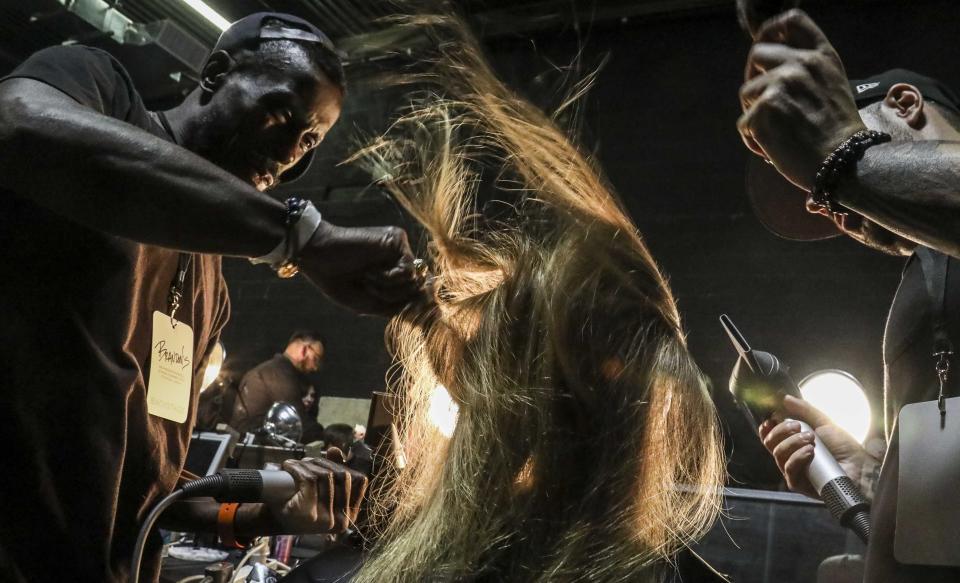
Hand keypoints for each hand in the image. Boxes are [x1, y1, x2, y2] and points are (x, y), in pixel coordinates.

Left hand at [268, 449, 367, 533]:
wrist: (275, 520)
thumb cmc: (301, 504)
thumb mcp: (322, 490)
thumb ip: (333, 470)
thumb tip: (335, 450)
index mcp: (350, 515)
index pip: (360, 480)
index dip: (345, 465)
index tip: (328, 461)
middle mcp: (341, 520)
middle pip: (343, 475)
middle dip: (324, 463)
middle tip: (307, 462)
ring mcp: (326, 518)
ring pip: (326, 475)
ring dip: (309, 464)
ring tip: (296, 465)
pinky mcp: (308, 512)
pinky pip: (310, 479)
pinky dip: (298, 468)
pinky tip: (289, 466)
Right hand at [298, 220, 424, 315]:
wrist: (318, 258)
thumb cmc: (340, 283)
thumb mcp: (372, 303)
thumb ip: (400, 308)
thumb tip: (431, 312)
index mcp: (395, 274)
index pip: (417, 292)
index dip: (412, 306)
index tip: (399, 312)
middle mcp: (400, 259)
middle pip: (419, 288)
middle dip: (396, 298)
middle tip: (371, 291)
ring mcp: (399, 248)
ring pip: (415, 280)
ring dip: (390, 289)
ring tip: (368, 280)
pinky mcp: (396, 238)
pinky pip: (408, 268)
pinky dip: (389, 278)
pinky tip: (371, 272)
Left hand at [738, 9, 866, 190]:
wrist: (844, 162)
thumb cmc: (836, 131)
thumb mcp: (831, 85)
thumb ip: (806, 68)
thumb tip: (769, 64)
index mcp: (820, 56)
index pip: (791, 20)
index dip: (770, 30)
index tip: (764, 45)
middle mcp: (800, 64)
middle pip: (757, 54)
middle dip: (755, 77)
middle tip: (767, 104)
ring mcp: (780, 85)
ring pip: (746, 93)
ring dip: (755, 114)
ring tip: (779, 132)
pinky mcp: (763, 110)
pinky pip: (744, 123)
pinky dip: (754, 139)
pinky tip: (775, 147)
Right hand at [759, 395, 866, 498]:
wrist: (859, 467)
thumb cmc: (845, 447)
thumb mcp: (824, 423)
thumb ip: (804, 410)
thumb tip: (785, 398)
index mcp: (793, 443)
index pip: (769, 436)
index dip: (766, 428)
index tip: (771, 420)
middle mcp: (790, 457)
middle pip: (770, 443)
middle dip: (781, 431)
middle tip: (798, 426)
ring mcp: (793, 471)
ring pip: (778, 454)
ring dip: (793, 443)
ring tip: (812, 440)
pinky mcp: (799, 484)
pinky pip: (789, 469)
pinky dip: (797, 457)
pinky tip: (810, 452)